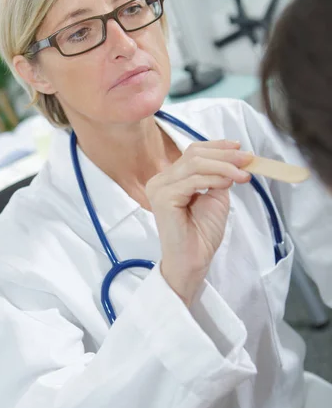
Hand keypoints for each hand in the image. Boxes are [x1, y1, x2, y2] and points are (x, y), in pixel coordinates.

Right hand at [145, 141, 252, 305]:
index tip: (239, 148)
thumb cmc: (201, 234)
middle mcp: (160, 180)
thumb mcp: (215, 196)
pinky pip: (193, 180)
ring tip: (243, 174)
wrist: (193, 260)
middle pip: (194, 155)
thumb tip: (235, 158)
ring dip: (224, 167)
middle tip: (248, 160)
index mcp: (170, 178)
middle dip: (224, 155)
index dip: (217, 147)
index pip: (193, 152)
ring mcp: (159, 188)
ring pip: (195, 164)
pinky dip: (214, 179)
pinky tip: (228, 183)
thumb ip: (219, 176)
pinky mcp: (163, 198)